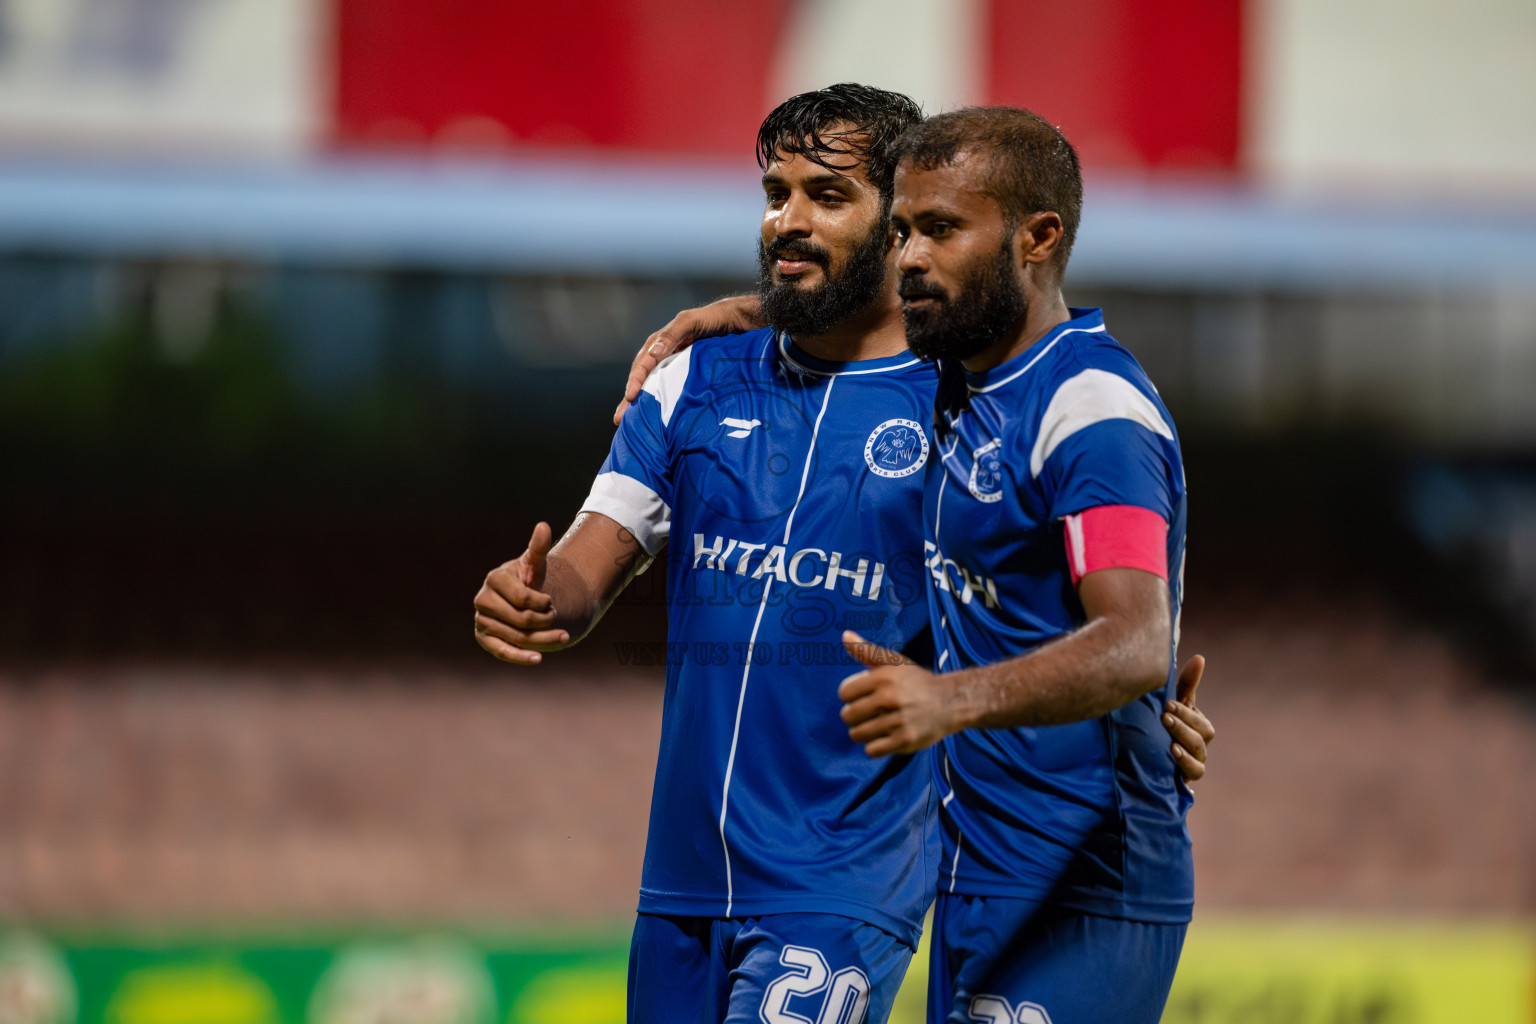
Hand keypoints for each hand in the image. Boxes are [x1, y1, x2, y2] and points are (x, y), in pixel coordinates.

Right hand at [473, 522, 569, 664]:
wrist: (521, 599)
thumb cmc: (529, 579)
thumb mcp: (535, 564)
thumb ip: (538, 548)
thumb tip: (544, 525)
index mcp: (494, 578)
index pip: (523, 598)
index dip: (544, 603)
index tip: (551, 601)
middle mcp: (482, 600)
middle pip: (521, 620)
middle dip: (545, 620)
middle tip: (556, 616)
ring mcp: (482, 620)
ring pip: (517, 637)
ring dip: (544, 640)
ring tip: (563, 635)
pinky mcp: (484, 638)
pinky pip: (501, 651)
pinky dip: (520, 657)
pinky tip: (538, 659)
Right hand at [613, 294, 764, 423]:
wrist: (741, 323)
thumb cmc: (715, 318)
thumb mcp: (691, 321)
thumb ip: (672, 334)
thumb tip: (652, 354)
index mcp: (660, 343)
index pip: (642, 364)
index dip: (635, 381)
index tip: (630, 397)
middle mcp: (665, 357)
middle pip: (644, 380)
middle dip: (630, 400)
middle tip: (619, 420)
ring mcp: (677, 369)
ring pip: (656, 389)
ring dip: (643, 406)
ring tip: (632, 424)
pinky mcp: (689, 378)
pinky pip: (672, 392)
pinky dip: (663, 405)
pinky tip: (660, 420)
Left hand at [837, 631, 959, 756]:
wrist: (950, 702)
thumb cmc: (917, 682)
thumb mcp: (894, 662)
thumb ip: (866, 651)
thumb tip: (844, 635)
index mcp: (884, 677)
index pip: (844, 692)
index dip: (851, 695)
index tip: (864, 695)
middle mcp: (889, 698)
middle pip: (847, 715)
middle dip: (855, 715)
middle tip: (871, 712)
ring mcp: (897, 721)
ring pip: (857, 734)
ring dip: (864, 732)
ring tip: (878, 725)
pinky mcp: (904, 741)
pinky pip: (871, 750)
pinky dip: (875, 747)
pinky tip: (886, 738)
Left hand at [1163, 654, 1213, 781]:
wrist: (1138, 758)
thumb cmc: (1157, 724)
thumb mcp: (1169, 704)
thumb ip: (1185, 683)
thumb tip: (1200, 658)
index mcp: (1195, 724)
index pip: (1198, 718)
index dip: (1186, 711)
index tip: (1167, 704)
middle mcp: (1198, 743)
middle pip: (1202, 735)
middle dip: (1183, 725)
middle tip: (1164, 717)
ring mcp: (1193, 761)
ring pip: (1199, 754)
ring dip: (1184, 745)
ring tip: (1169, 741)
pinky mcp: (1184, 778)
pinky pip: (1194, 773)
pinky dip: (1186, 764)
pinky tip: (1173, 755)